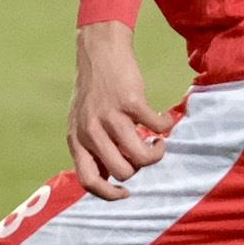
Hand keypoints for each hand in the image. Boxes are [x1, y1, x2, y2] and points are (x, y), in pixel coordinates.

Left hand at [67, 25, 175, 199]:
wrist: (99, 51)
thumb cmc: (92, 90)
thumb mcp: (81, 121)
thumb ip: (90, 147)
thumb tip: (109, 177)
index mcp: (77, 139)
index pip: (88, 180)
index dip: (109, 194)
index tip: (126, 192)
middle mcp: (91, 131)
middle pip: (122, 171)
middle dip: (140, 168)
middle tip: (146, 153)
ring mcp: (110, 117)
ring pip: (141, 157)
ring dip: (157, 153)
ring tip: (159, 143)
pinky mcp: (130, 102)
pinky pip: (156, 127)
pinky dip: (166, 126)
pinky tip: (165, 119)